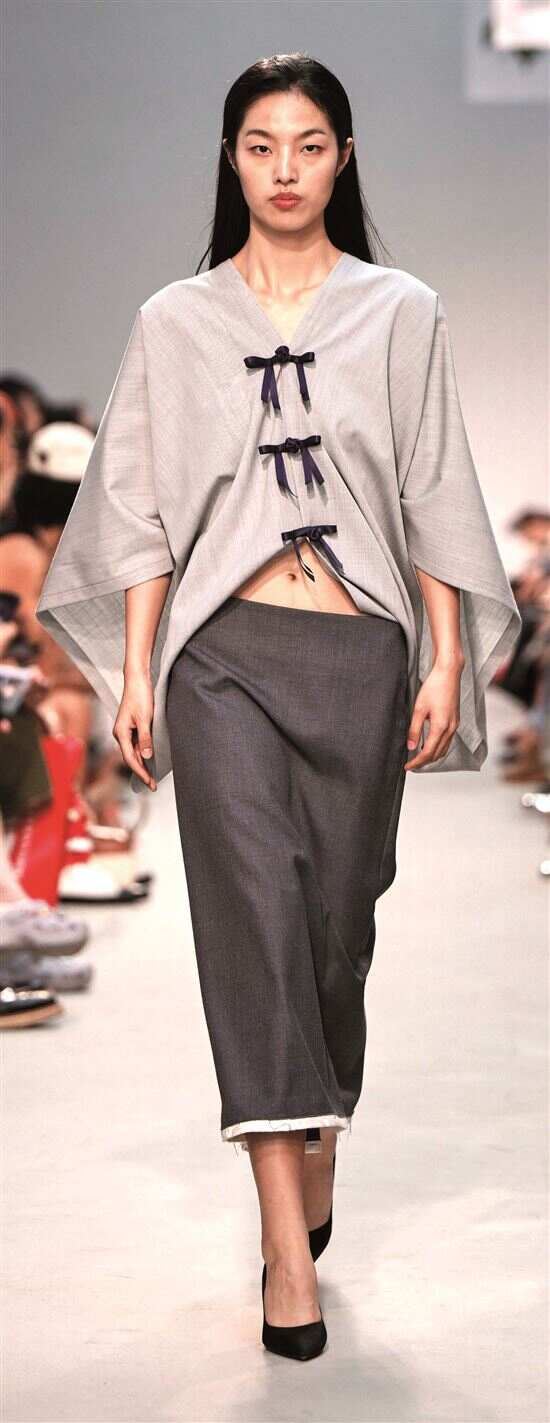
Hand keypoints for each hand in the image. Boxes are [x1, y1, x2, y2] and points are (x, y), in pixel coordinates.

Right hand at [113, 669, 156, 789]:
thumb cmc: (140, 696)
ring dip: (142, 764)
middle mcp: (120, 733)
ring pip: (133, 752)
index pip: (130, 758)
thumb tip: (147, 756)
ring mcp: (125, 730)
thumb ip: (146, 738)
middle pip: (130, 758)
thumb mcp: (145, 718)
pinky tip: (150, 760)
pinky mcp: (130, 726)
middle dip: (141, 772)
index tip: (149, 783)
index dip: (140, 772)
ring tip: (153, 776)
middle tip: (152, 785)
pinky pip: (136, 744)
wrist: (137, 679)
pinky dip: (143, 753)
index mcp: (120, 733)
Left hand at [404, 656, 463, 770]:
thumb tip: (410, 747)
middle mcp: (451, 728)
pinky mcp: (456, 721)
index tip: (407, 767)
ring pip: (444, 749)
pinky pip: (448, 741)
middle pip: (437, 754)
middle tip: (411, 765)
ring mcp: (455, 725)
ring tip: (418, 758)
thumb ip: (414, 729)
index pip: (428, 752)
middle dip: (424, 762)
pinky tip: (430, 745)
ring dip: (432, 756)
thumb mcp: (419, 709)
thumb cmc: (433, 687)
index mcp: (441, 727)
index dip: (417, 762)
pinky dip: (439, 747)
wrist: (449, 674)